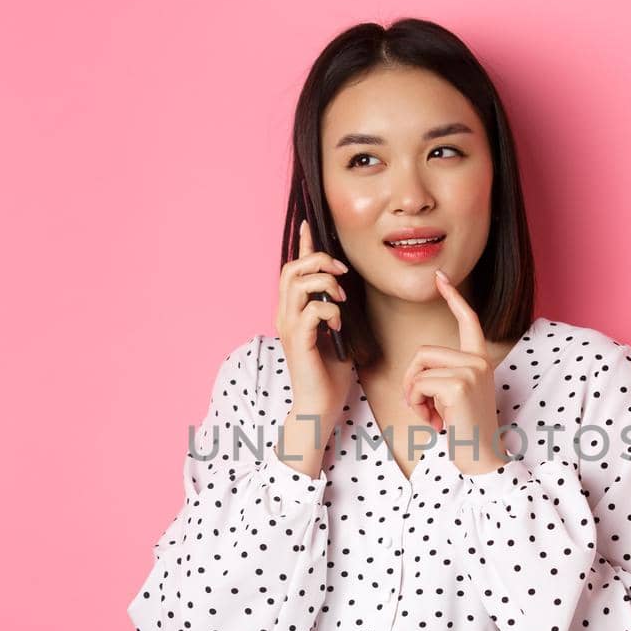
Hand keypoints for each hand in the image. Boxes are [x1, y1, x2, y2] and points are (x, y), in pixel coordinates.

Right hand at [276, 219, 353, 421]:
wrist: (318, 406)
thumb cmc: (329, 375)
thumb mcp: (336, 335)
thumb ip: (336, 312)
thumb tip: (346, 292)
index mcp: (292, 311)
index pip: (292, 269)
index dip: (302, 244)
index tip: (310, 225)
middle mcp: (285, 315)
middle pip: (292, 268)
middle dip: (319, 261)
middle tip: (342, 272)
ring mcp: (289, 327)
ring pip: (298, 283)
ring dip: (325, 284)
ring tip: (342, 300)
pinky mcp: (299, 341)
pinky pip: (312, 310)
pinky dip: (330, 311)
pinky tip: (338, 325)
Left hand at [401, 269, 509, 474]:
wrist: (480, 458)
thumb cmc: (465, 430)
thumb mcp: (455, 396)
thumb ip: (443, 375)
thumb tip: (417, 372)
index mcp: (480, 360)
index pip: (468, 320)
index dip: (453, 297)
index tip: (441, 277)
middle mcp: (479, 361)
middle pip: (424, 352)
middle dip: (412, 380)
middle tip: (422, 408)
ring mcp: (471, 370)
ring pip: (419, 368)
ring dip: (414, 396)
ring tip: (431, 417)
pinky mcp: (459, 385)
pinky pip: (419, 385)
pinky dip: (417, 405)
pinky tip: (436, 422)